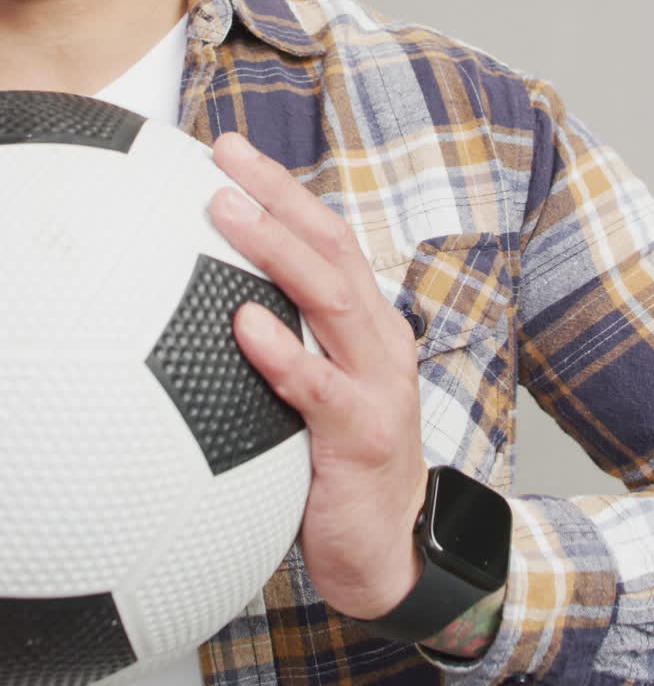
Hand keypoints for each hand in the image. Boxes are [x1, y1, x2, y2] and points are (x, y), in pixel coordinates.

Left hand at [209, 131, 426, 620]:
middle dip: (278, 196)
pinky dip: (282, 351)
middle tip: (225, 159)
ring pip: (329, 298)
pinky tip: (243, 325)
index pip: (328, 236)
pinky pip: (318, 387)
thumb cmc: (342, 459)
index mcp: (367, 320)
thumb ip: (288, 337)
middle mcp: (378, 338)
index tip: (232, 151)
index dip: (283, 190)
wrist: (392, 548)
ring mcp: (377, 383)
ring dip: (275, 250)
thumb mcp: (320, 384)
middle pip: (332, 247)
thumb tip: (214, 296)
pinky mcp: (361, 436)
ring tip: (226, 213)